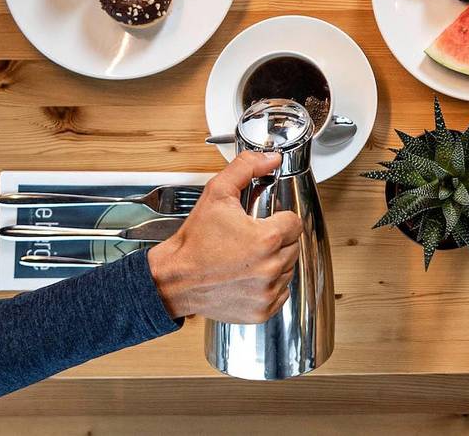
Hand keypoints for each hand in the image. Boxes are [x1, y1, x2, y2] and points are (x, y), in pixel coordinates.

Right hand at [147, 152, 303, 322]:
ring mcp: (267, 291)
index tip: (262, 223)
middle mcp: (270, 267)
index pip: (294, 223)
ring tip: (245, 258)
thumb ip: (245, 168)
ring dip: (273, 263)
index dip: (278, 220)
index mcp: (266, 239)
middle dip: (275, 240)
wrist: (173, 279)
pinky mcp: (261, 310)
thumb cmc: (194, 242)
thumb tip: (269, 158)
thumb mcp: (216, 194)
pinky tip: (247, 277)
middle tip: (249, 240)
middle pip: (292, 246)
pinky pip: (280, 293)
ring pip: (288, 269)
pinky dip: (268, 286)